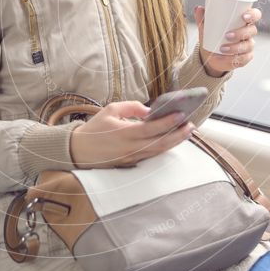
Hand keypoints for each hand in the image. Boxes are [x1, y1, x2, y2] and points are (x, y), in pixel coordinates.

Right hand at [69, 100, 195, 168]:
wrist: (78, 151)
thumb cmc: (94, 129)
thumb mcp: (110, 110)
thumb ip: (131, 107)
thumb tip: (149, 111)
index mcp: (124, 133)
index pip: (151, 128)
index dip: (168, 122)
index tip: (181, 115)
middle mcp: (130, 148)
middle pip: (160, 143)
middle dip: (178, 134)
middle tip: (191, 125)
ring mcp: (132, 157)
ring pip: (158, 151)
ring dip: (174, 142)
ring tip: (187, 132)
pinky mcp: (131, 163)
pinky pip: (152, 155)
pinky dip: (164, 148)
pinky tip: (172, 141)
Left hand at [193, 6, 261, 76]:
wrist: (211, 55)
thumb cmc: (212, 36)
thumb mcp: (206, 28)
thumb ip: (203, 18)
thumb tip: (198, 8)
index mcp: (243, 21)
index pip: (255, 15)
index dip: (253, 14)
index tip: (244, 16)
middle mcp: (248, 33)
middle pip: (252, 30)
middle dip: (241, 33)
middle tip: (227, 35)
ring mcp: (248, 45)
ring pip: (248, 45)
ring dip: (235, 47)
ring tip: (222, 48)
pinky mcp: (246, 57)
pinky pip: (244, 58)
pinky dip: (232, 59)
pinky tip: (223, 58)